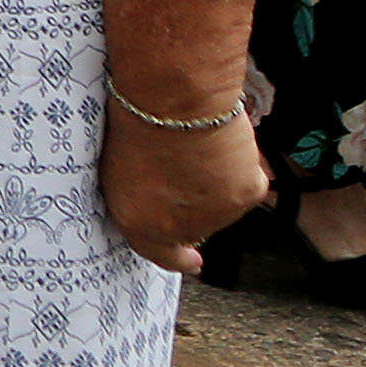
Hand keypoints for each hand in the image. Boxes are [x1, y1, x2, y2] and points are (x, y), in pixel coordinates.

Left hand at [100, 101, 267, 272]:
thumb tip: (158, 194)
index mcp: (136, 220)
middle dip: (192, 204)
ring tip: (198, 148)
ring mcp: (215, 216)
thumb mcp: (118, 165)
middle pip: (193, 225)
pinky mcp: (246, 196)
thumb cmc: (135, 122)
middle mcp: (176, 228)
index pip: (156, 251)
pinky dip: (240, 168)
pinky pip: (247, 185)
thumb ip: (139, 191)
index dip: (174, 258)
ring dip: (216, 185)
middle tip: (187, 172)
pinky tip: (223, 146)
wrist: (173, 105)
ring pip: (223, 206)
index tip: (191, 261)